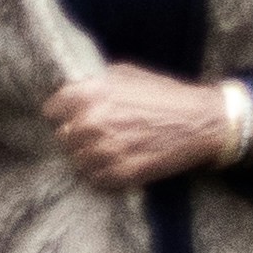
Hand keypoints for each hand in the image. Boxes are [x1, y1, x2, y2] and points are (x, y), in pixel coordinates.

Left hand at [51, 61, 245, 192]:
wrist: (200, 122)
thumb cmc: (164, 95)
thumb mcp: (127, 74)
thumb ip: (95, 82)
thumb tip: (71, 88)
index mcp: (90, 93)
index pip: (51, 110)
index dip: (63, 112)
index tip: (73, 115)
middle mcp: (91, 123)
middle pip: (63, 138)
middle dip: (78, 135)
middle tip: (98, 133)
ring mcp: (104, 152)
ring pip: (77, 161)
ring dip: (90, 156)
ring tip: (111, 148)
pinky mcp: (119, 174)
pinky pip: (95, 179)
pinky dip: (104, 173)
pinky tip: (120, 161)